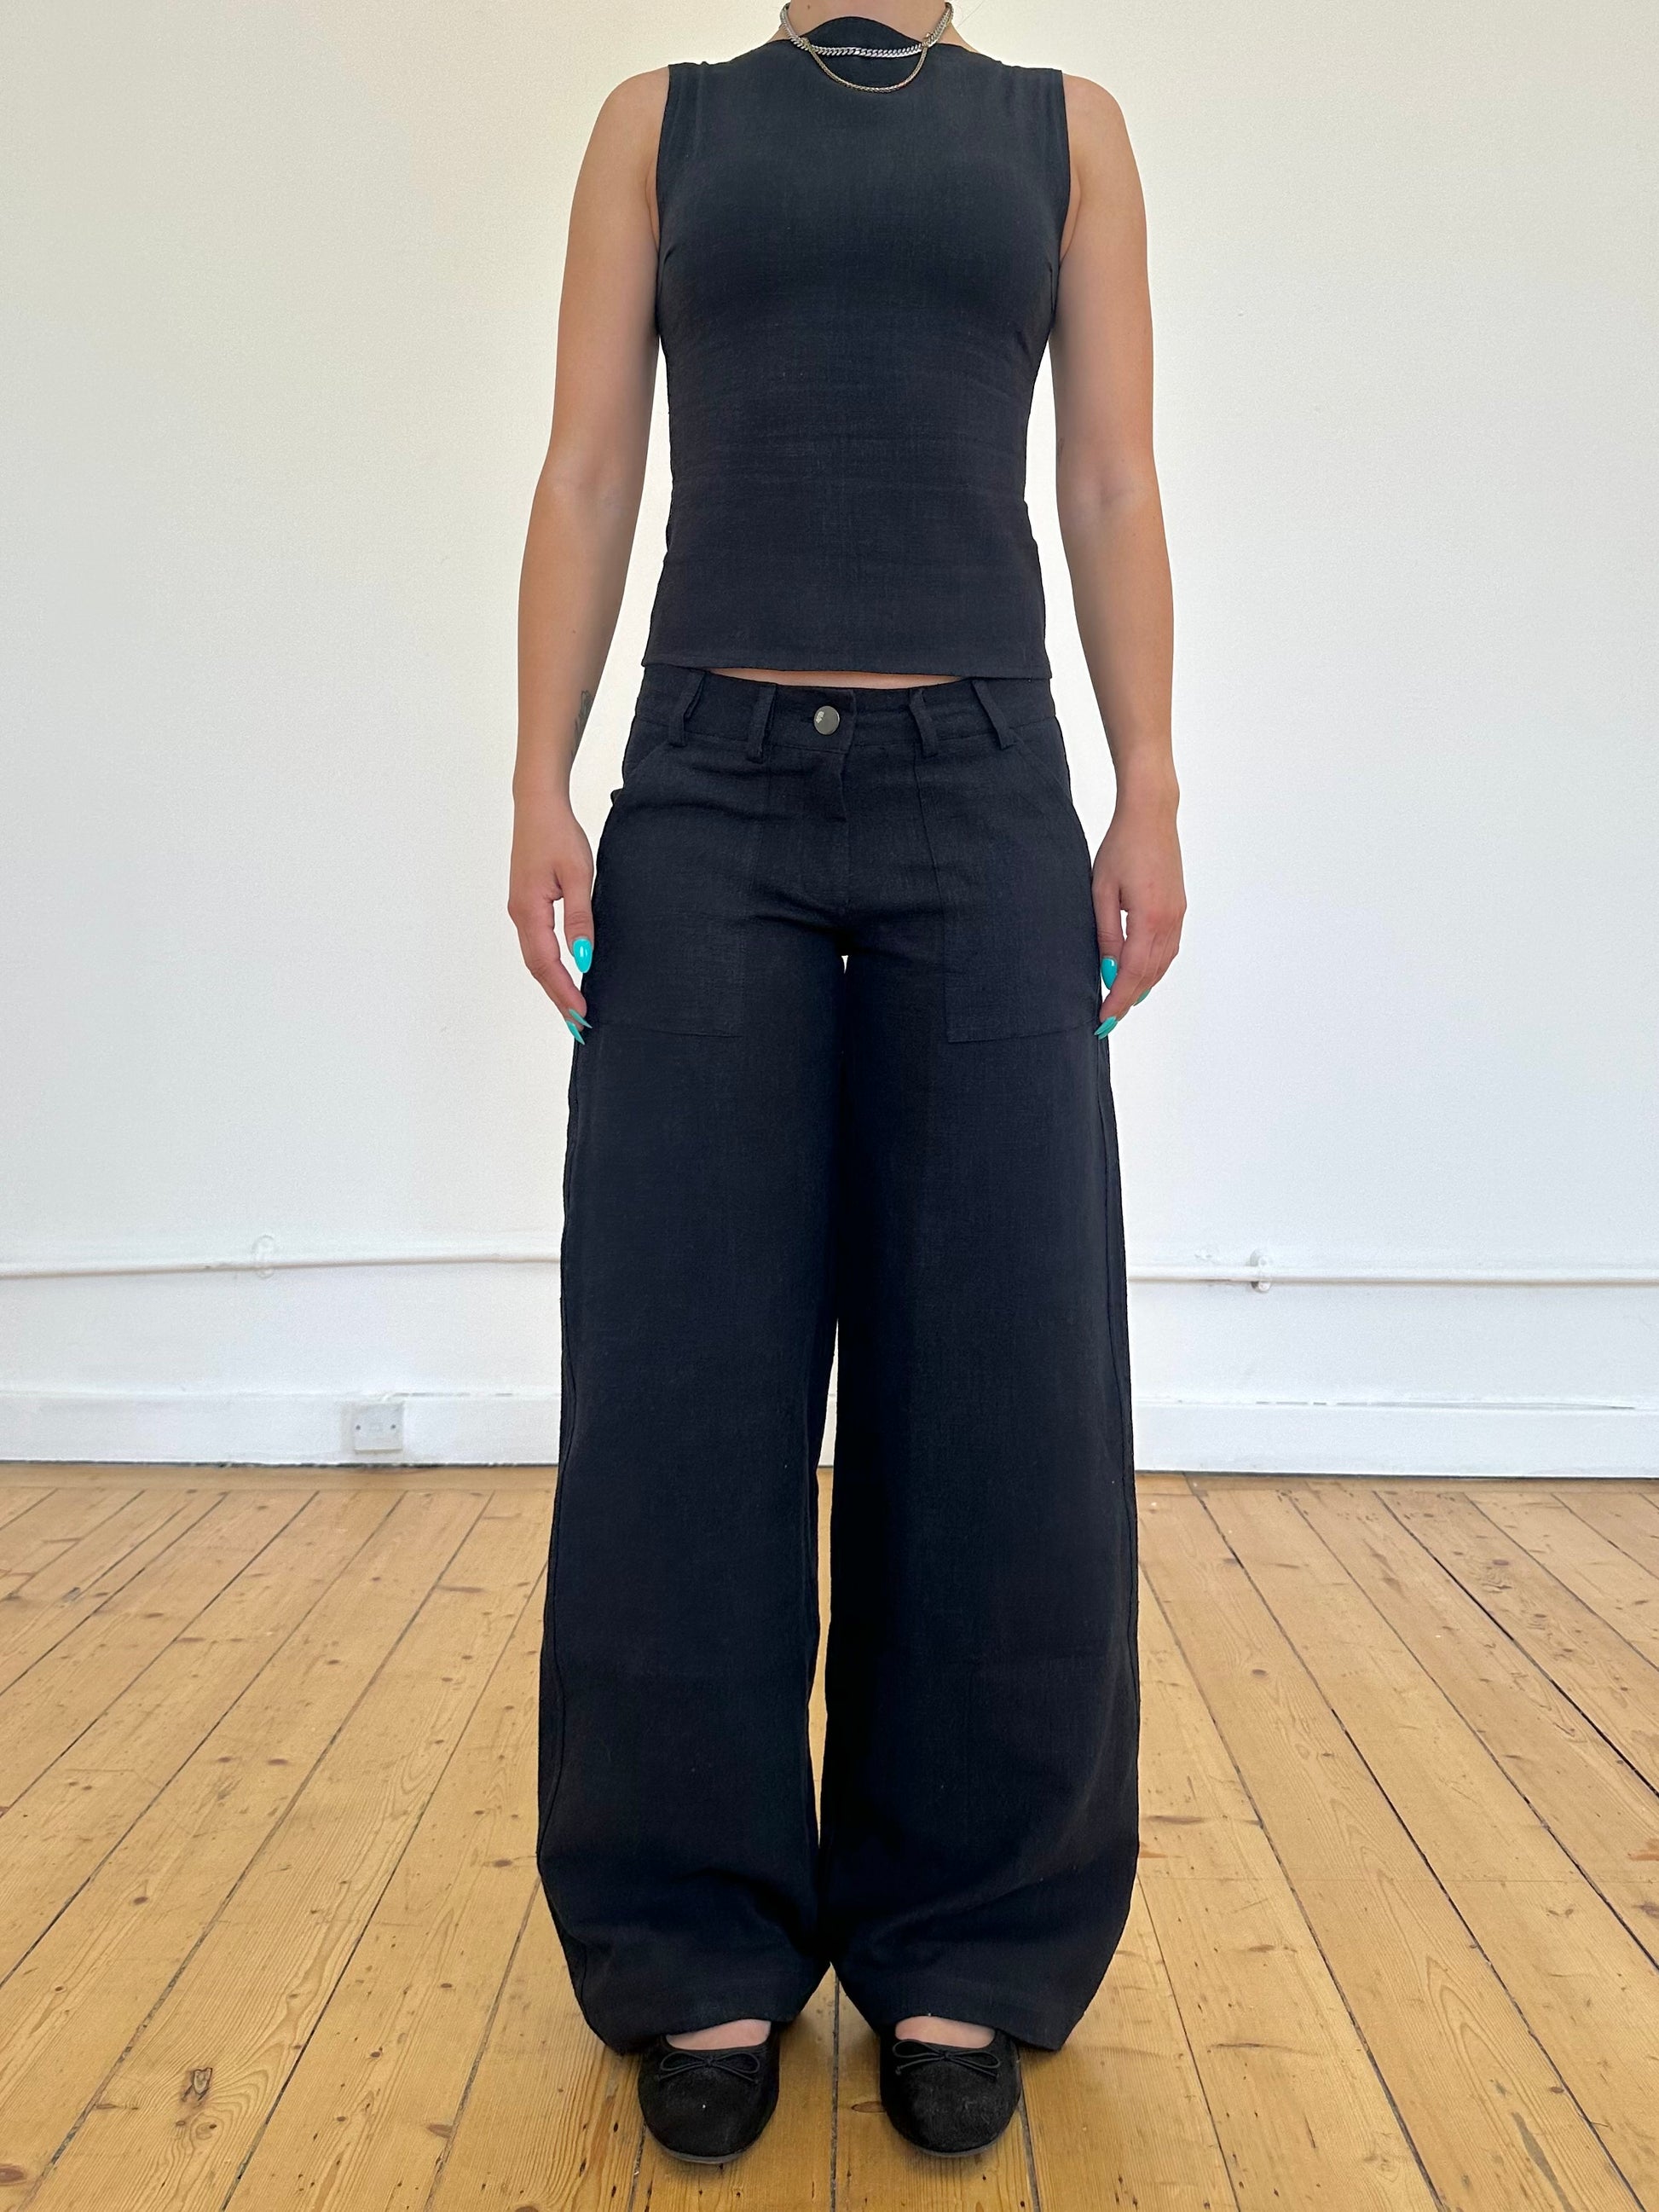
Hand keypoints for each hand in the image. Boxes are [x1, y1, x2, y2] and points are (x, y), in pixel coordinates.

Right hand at [508, 787, 594, 1035]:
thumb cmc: (558, 835)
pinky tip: (564, 974)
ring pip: (535, 957)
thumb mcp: (578, 876)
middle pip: (537, 968)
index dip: (564, 992)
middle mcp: (520, 914)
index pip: (547, 964)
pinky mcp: (526, 903)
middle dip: (557, 997)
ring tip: (573, 1007)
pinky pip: (536, 944)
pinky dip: (549, 965)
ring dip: (553, 984)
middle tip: (578, 1025)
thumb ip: (581, 918)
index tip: (581, 1015)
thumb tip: (583, 958)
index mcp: (530, 911)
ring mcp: (520, 909)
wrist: (537, 805)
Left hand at [1093, 787, 1184, 1027]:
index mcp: (1149, 918)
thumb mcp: (1102, 890)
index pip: (1132, 972)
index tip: (1104, 1019)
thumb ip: (1106, 933)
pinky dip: (1154, 968)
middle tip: (1109, 1019)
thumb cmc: (1122, 847)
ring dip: (1143, 986)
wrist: (1151, 816)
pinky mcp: (1179, 909)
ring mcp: (1178, 915)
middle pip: (1150, 974)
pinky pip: (1169, 949)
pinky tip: (1140, 974)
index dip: (1118, 999)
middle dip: (1129, 1000)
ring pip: (1162, 964)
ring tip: (1121, 1002)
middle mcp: (1169, 921)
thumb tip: (1109, 969)